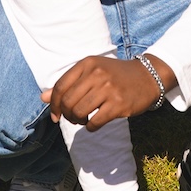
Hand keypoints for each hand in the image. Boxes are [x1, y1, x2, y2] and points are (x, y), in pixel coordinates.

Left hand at [43, 54, 176, 131]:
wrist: (148, 77)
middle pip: (68, 102)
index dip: (53, 104)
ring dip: (78, 121)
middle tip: (74, 118)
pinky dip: (90, 127)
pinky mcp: (119, 104)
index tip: (56, 115)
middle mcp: (97, 74)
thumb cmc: (115, 76)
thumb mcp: (92, 72)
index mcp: (87, 64)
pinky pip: (95, 122)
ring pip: (79, 112)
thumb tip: (42, 98)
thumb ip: (68, 84)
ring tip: (83, 120)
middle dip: (67, 115)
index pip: (60, 87)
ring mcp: (109, 89)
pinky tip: (94, 124)